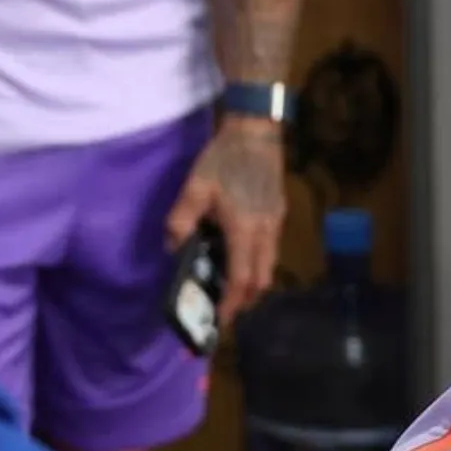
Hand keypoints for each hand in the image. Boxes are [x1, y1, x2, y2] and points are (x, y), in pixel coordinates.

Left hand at [166, 117, 287, 327]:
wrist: (256, 132)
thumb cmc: (224, 158)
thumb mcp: (195, 187)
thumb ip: (182, 220)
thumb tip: (172, 247)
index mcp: (244, 231)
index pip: (240, 278)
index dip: (231, 302)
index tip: (220, 318)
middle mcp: (265, 234)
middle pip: (261, 281)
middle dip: (245, 299)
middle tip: (226, 307)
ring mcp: (275, 225)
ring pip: (269, 267)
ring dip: (252, 282)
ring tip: (233, 285)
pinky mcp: (278, 215)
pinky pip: (271, 251)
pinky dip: (257, 264)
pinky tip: (241, 256)